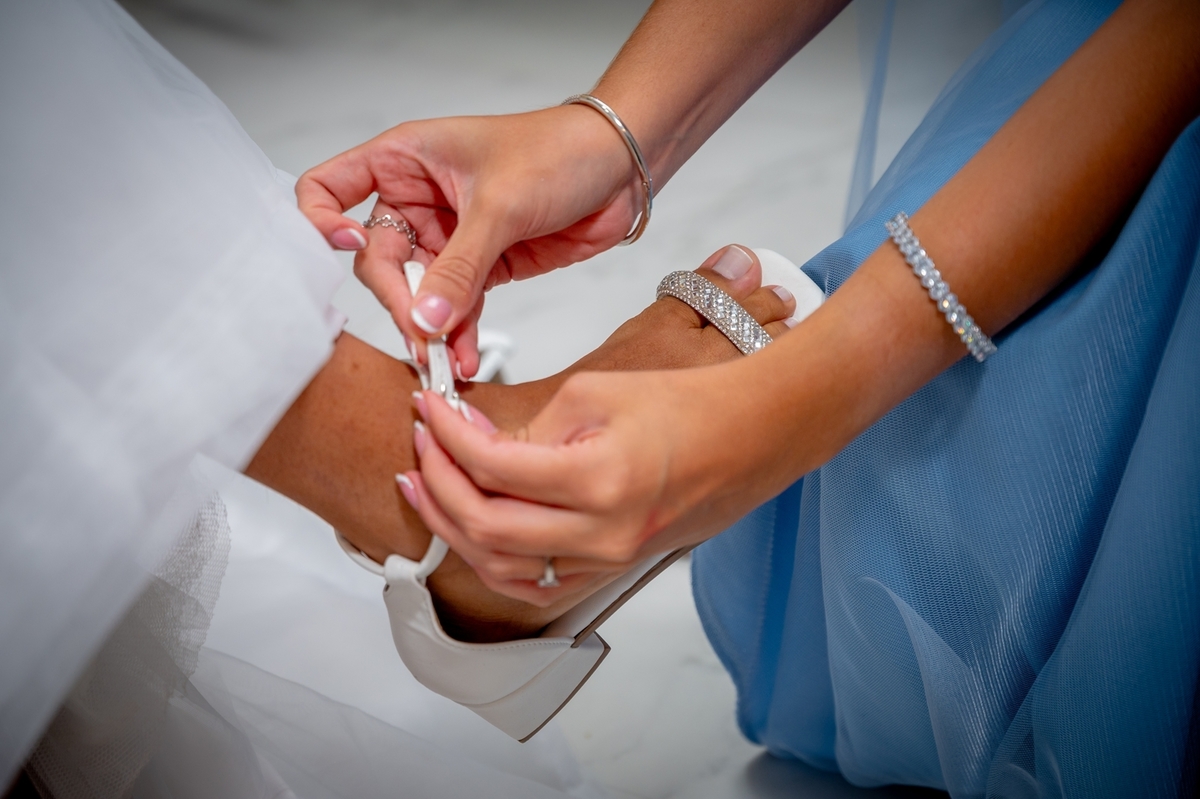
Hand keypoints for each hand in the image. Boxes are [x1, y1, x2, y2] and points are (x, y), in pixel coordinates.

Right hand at [296, 107, 638, 374]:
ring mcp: (447, 238)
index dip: (322, 222)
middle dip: (397, 299)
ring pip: (415, 293)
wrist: (621, 168)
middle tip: (420, 332)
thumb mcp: (501, 206)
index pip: (327, 188)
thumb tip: (423, 319)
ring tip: (443, 360)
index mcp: (404, 159)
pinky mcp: (480, 268)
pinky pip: (454, 309)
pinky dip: (457, 335)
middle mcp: (416, 200)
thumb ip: (459, 267)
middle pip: (375, 260)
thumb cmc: (560, 150)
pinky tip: (464, 358)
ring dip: (427, 329)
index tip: (350, 248)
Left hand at [404, 364, 775, 604]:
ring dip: (453, 526)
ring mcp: (606, 560)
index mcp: (600, 479)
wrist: (749, 439)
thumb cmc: (686, 407)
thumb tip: (475, 444)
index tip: (429, 407)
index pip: (492, 466)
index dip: (447, 434)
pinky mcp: (609, 570)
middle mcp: (602, 534)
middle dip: (437, 480)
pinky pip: (533, 585)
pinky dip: (491, 560)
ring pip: (500, 566)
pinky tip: (471, 529)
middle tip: (421, 442)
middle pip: (485, 524)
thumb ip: (529, 425)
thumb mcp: (595, 392)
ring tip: (427, 485)